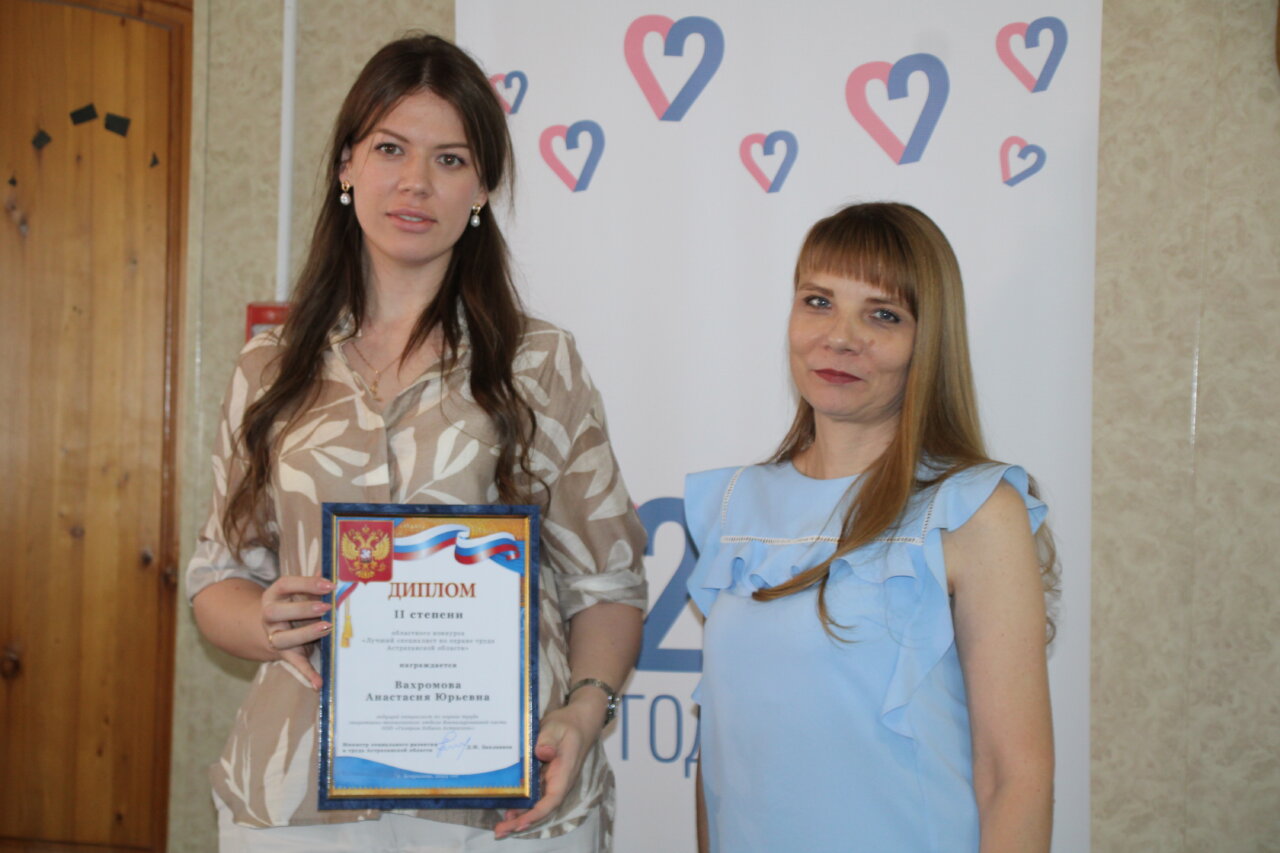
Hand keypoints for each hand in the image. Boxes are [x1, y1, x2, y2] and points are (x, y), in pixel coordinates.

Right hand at [261, 574, 333, 688]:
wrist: (273, 627)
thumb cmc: (295, 604)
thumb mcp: (301, 592)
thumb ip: (316, 584)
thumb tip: (337, 571)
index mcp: (274, 596)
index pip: (284, 585)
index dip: (306, 583)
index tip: (329, 584)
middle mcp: (269, 616)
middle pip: (276, 612)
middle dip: (302, 609)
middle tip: (326, 607)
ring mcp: (274, 636)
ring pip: (282, 639)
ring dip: (305, 634)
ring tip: (327, 628)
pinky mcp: (285, 654)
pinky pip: (294, 664)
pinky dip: (307, 673)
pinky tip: (319, 683)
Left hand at [493, 699, 602, 838]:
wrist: (578, 721)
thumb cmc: (568, 724)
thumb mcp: (557, 727)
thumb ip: (549, 740)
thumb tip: (542, 753)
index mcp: (563, 772)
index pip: (552, 799)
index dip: (536, 813)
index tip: (519, 823)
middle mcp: (558, 781)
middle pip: (541, 807)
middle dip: (521, 821)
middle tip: (500, 831)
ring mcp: (551, 780)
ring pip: (536, 803)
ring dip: (519, 815)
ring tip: (499, 827)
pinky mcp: (544, 776)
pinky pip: (532, 794)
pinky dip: (520, 803)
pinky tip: (506, 808)